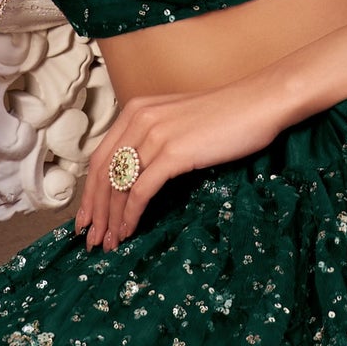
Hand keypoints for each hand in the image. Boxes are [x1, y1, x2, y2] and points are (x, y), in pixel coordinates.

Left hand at [74, 75, 298, 250]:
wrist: (259, 103)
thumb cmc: (227, 115)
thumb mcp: (179, 121)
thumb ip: (154, 139)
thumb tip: (138, 175)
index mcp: (135, 110)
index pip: (99, 157)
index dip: (89, 192)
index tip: (87, 217)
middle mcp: (138, 119)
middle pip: (102, 174)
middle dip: (94, 211)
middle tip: (91, 239)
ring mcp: (154, 135)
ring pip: (118, 185)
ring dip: (111, 219)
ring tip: (110, 242)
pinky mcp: (173, 152)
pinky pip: (140, 190)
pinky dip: (130, 214)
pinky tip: (130, 230)